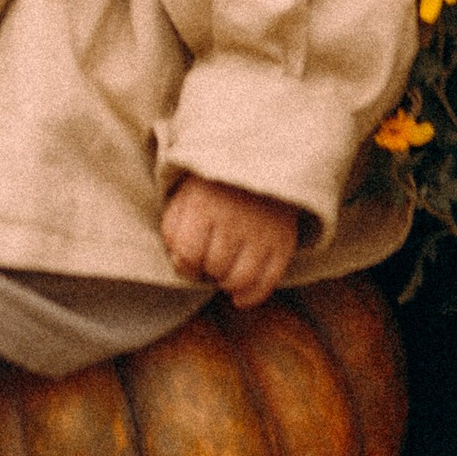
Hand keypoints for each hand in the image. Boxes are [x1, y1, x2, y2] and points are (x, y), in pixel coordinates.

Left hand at [162, 173, 301, 309]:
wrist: (262, 159)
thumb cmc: (215, 183)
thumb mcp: (184, 194)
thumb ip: (173, 228)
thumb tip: (180, 264)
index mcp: (203, 205)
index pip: (188, 255)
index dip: (185, 264)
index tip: (189, 259)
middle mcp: (233, 220)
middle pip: (214, 268)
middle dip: (207, 270)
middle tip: (210, 260)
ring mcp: (261, 232)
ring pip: (239, 280)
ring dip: (227, 283)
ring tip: (224, 271)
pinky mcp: (283, 242)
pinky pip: (268, 281)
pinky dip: (252, 295)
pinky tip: (239, 296)